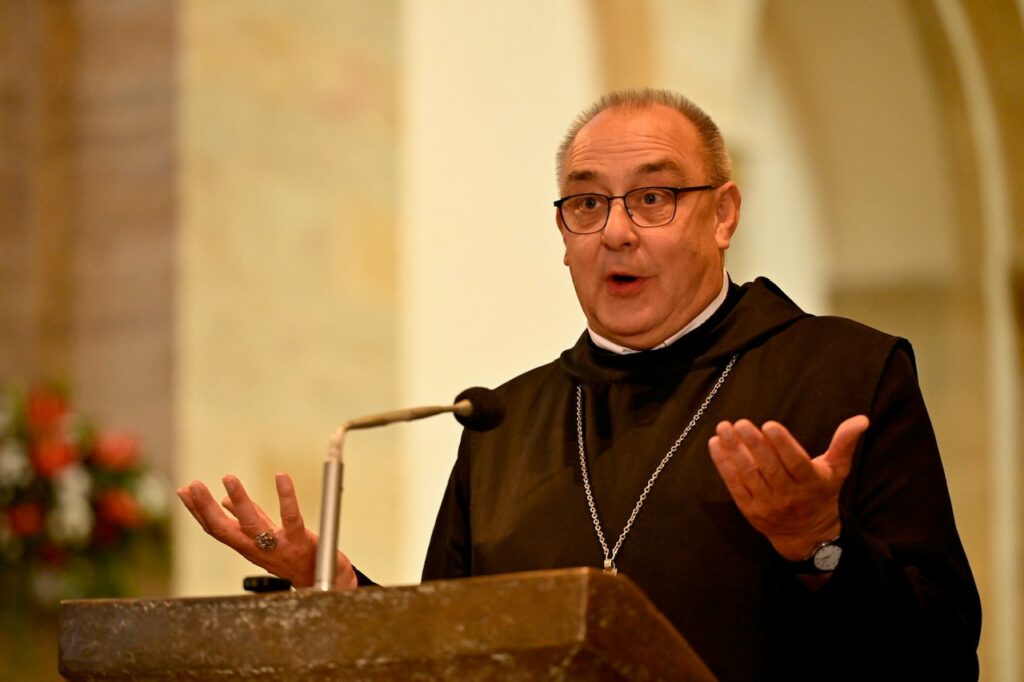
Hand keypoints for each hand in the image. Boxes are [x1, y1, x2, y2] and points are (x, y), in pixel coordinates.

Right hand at [176, 473, 356, 589]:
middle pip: (224, 530)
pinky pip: (291, 517)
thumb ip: (245, 519)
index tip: (183, 491)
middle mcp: (256, 548)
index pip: (215, 528)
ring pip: (253, 525)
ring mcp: (276, 546)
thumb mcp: (262, 539)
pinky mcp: (299, 540)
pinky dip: (286, 496)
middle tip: (193, 485)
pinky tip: (281, 476)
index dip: (197, 511)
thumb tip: (225, 502)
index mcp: (245, 545)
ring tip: (228, 478)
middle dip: (205, 508)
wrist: (318, 579)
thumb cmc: (289, 557)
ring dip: (240, 501)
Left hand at [708, 416, 868, 559]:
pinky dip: (724, 465)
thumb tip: (862, 419)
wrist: (807, 535)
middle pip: (769, 467)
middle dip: (753, 444)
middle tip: (739, 423)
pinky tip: (715, 445)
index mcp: (811, 483)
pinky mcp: (750, 509)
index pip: (795, 462)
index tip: (769, 424)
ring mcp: (768, 504)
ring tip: (724, 429)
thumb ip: (844, 443)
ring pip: (749, 475)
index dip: (782, 444)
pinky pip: (735, 485)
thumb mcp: (836, 470)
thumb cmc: (821, 493)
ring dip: (734, 451)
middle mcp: (789, 495)